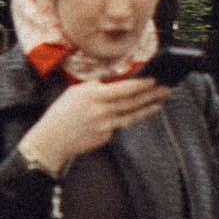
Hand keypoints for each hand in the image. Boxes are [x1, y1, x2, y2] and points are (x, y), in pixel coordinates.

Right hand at [22, 72, 171, 172]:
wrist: (51, 140)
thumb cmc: (62, 112)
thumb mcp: (76, 92)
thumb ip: (96, 86)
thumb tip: (115, 82)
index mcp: (94, 95)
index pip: (124, 89)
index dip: (142, 84)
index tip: (155, 79)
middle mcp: (102, 110)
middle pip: (133, 102)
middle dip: (152, 95)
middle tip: (166, 89)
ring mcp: (105, 126)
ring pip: (132, 115)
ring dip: (148, 108)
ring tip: (160, 102)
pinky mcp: (105, 137)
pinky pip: (118, 125)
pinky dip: (124, 119)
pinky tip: (132, 115)